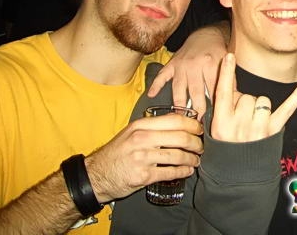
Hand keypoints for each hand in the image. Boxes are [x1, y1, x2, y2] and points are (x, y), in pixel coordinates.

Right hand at [85, 113, 203, 202]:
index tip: (199, 129)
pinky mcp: (143, 175)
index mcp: (141, 125)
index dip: (192, 125)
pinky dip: (183, 172)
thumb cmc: (117, 153)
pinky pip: (170, 172)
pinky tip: (187, 171)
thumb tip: (179, 123)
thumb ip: (153, 126)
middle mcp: (142, 139)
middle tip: (201, 147)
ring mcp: (143, 157)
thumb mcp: (131, 132)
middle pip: (181, 137)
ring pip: (178, 156)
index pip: (175, 120)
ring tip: (196, 160)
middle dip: (196, 143)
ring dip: (192, 159)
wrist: (95, 175)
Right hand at [147, 22, 228, 117]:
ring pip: (178, 87)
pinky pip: (162, 75)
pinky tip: (151, 95)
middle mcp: (195, 65)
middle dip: (196, 108)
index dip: (214, 104)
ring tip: (180, 119)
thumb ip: (231, 81)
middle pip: (195, 91)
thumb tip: (235, 101)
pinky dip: (156, 85)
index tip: (214, 119)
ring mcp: (181, 65)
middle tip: (198, 124)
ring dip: (179, 104)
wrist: (206, 35)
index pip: (213, 88)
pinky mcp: (172, 64)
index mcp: (211, 64)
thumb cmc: (218, 52)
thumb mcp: (227, 63)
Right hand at [211, 53, 296, 141]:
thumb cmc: (226, 147)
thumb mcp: (216, 127)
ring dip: (260, 107)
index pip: (223, 92)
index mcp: (221, 123)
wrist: (238, 175)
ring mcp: (258, 129)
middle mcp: (239, 126)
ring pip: (263, 100)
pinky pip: (287, 108)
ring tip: (253, 122)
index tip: (229, 56)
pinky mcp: (274, 131)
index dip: (226, 73)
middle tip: (240, 119)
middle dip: (244, 103)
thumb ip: (223, 105)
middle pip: (246, 96)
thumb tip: (230, 80)